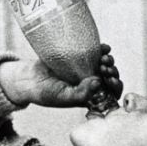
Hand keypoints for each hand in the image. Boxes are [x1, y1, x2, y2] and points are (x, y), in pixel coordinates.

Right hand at [0, 45, 121, 108]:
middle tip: (105, 68)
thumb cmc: (46, 93)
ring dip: (109, 61)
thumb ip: (81, 94)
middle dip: (113, 72)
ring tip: (103, 58)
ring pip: (106, 65)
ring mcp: (87, 70)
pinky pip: (97, 53)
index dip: (115, 87)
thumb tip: (98, 82)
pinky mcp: (81, 58)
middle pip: (111, 79)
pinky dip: (103, 50)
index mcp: (90, 97)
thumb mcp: (64, 97)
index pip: (111, 95)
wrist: (31, 79)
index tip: (110, 80)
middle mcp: (91, 84)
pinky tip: (104, 47)